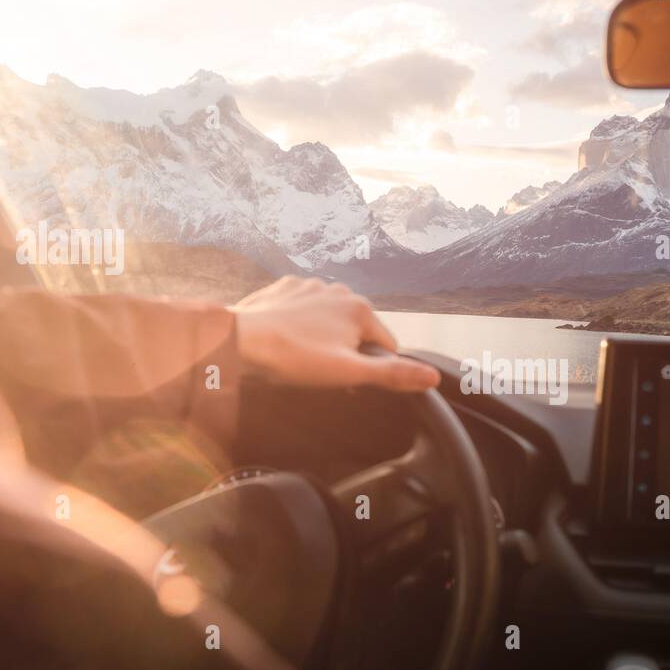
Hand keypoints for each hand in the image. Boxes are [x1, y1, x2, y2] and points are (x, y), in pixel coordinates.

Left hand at [229, 277, 439, 391]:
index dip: (372, 369)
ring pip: (329, 320)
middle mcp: (339, 290)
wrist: (238, 340)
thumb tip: (432, 377)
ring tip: (300, 358)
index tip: (348, 382)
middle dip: (346, 352)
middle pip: (357, 332)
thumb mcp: (349, 373)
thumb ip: (393, 374)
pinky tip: (286, 340)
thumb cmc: (294, 358)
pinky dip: (299, 325)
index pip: (386, 346)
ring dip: (323, 338)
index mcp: (360, 308)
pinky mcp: (284, 288)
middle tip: (320, 372)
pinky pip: (302, 310)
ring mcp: (310, 286)